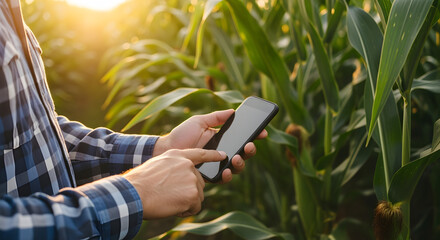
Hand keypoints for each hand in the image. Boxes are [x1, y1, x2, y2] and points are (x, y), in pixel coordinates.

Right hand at [123, 149, 226, 218]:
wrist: (135, 192)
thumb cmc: (140, 183)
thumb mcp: (157, 165)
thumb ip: (173, 167)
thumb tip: (182, 177)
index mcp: (177, 155)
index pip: (200, 154)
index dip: (212, 155)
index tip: (223, 155)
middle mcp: (187, 165)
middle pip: (198, 182)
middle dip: (188, 191)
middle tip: (169, 195)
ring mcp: (192, 179)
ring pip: (197, 195)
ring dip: (186, 201)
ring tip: (168, 200)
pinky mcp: (193, 194)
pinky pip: (195, 207)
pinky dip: (185, 210)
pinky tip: (172, 206)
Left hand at [152, 109, 267, 182]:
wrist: (166, 149)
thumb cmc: (182, 135)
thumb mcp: (199, 121)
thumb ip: (216, 117)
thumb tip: (233, 110)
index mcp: (223, 139)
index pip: (242, 138)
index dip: (254, 136)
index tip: (262, 132)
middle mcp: (223, 152)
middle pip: (243, 153)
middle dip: (250, 150)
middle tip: (248, 146)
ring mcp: (217, 165)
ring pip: (237, 167)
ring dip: (241, 163)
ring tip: (236, 158)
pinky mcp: (210, 175)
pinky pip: (223, 178)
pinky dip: (228, 175)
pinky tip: (227, 171)